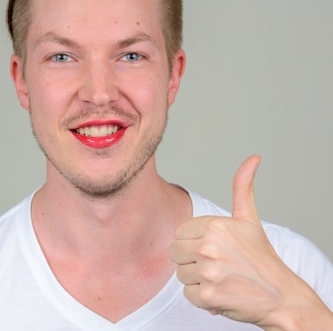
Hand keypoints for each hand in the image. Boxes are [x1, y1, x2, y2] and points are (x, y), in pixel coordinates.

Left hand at [170, 156, 332, 328]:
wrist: (281, 296)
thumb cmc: (261, 258)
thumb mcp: (249, 220)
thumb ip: (242, 188)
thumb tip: (253, 158)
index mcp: (215, 225)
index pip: (179, 232)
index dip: (194, 242)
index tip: (215, 248)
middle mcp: (209, 246)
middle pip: (175, 252)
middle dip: (192, 260)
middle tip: (218, 264)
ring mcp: (208, 272)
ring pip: (180, 273)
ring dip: (197, 279)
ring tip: (221, 278)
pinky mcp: (207, 296)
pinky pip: (188, 294)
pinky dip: (202, 298)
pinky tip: (221, 293)